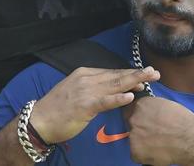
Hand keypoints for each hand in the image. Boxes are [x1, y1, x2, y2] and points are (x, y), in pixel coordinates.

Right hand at [30, 66, 159, 143]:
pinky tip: (130, 97)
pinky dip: (118, 98)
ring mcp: (85, 91)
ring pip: (114, 85)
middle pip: (117, 75)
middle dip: (137, 74)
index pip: (112, 72)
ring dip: (133, 82)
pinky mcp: (84, 105)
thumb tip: (114, 90)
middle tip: (155, 72)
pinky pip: (105, 101)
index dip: (130, 73)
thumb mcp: (77, 93)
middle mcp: (86, 79)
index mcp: (84, 74)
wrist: (39, 120)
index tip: (145, 73)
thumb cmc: (58, 109)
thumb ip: (94, 89)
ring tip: (148, 79)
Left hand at [124, 97, 193, 165]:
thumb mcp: (164, 104)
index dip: (139, 116)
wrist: (191, 139)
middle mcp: (134, 118)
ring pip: (133, 139)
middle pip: (131, 123)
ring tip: (158, 142)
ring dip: (142, 141)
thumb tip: (146, 111)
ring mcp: (133, 135)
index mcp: (141, 105)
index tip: (145, 121)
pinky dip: (144, 154)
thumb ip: (150, 106)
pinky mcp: (135, 151)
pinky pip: (136, 153)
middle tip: (153, 134)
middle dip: (140, 128)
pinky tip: (157, 151)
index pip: (131, 109)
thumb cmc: (183, 122)